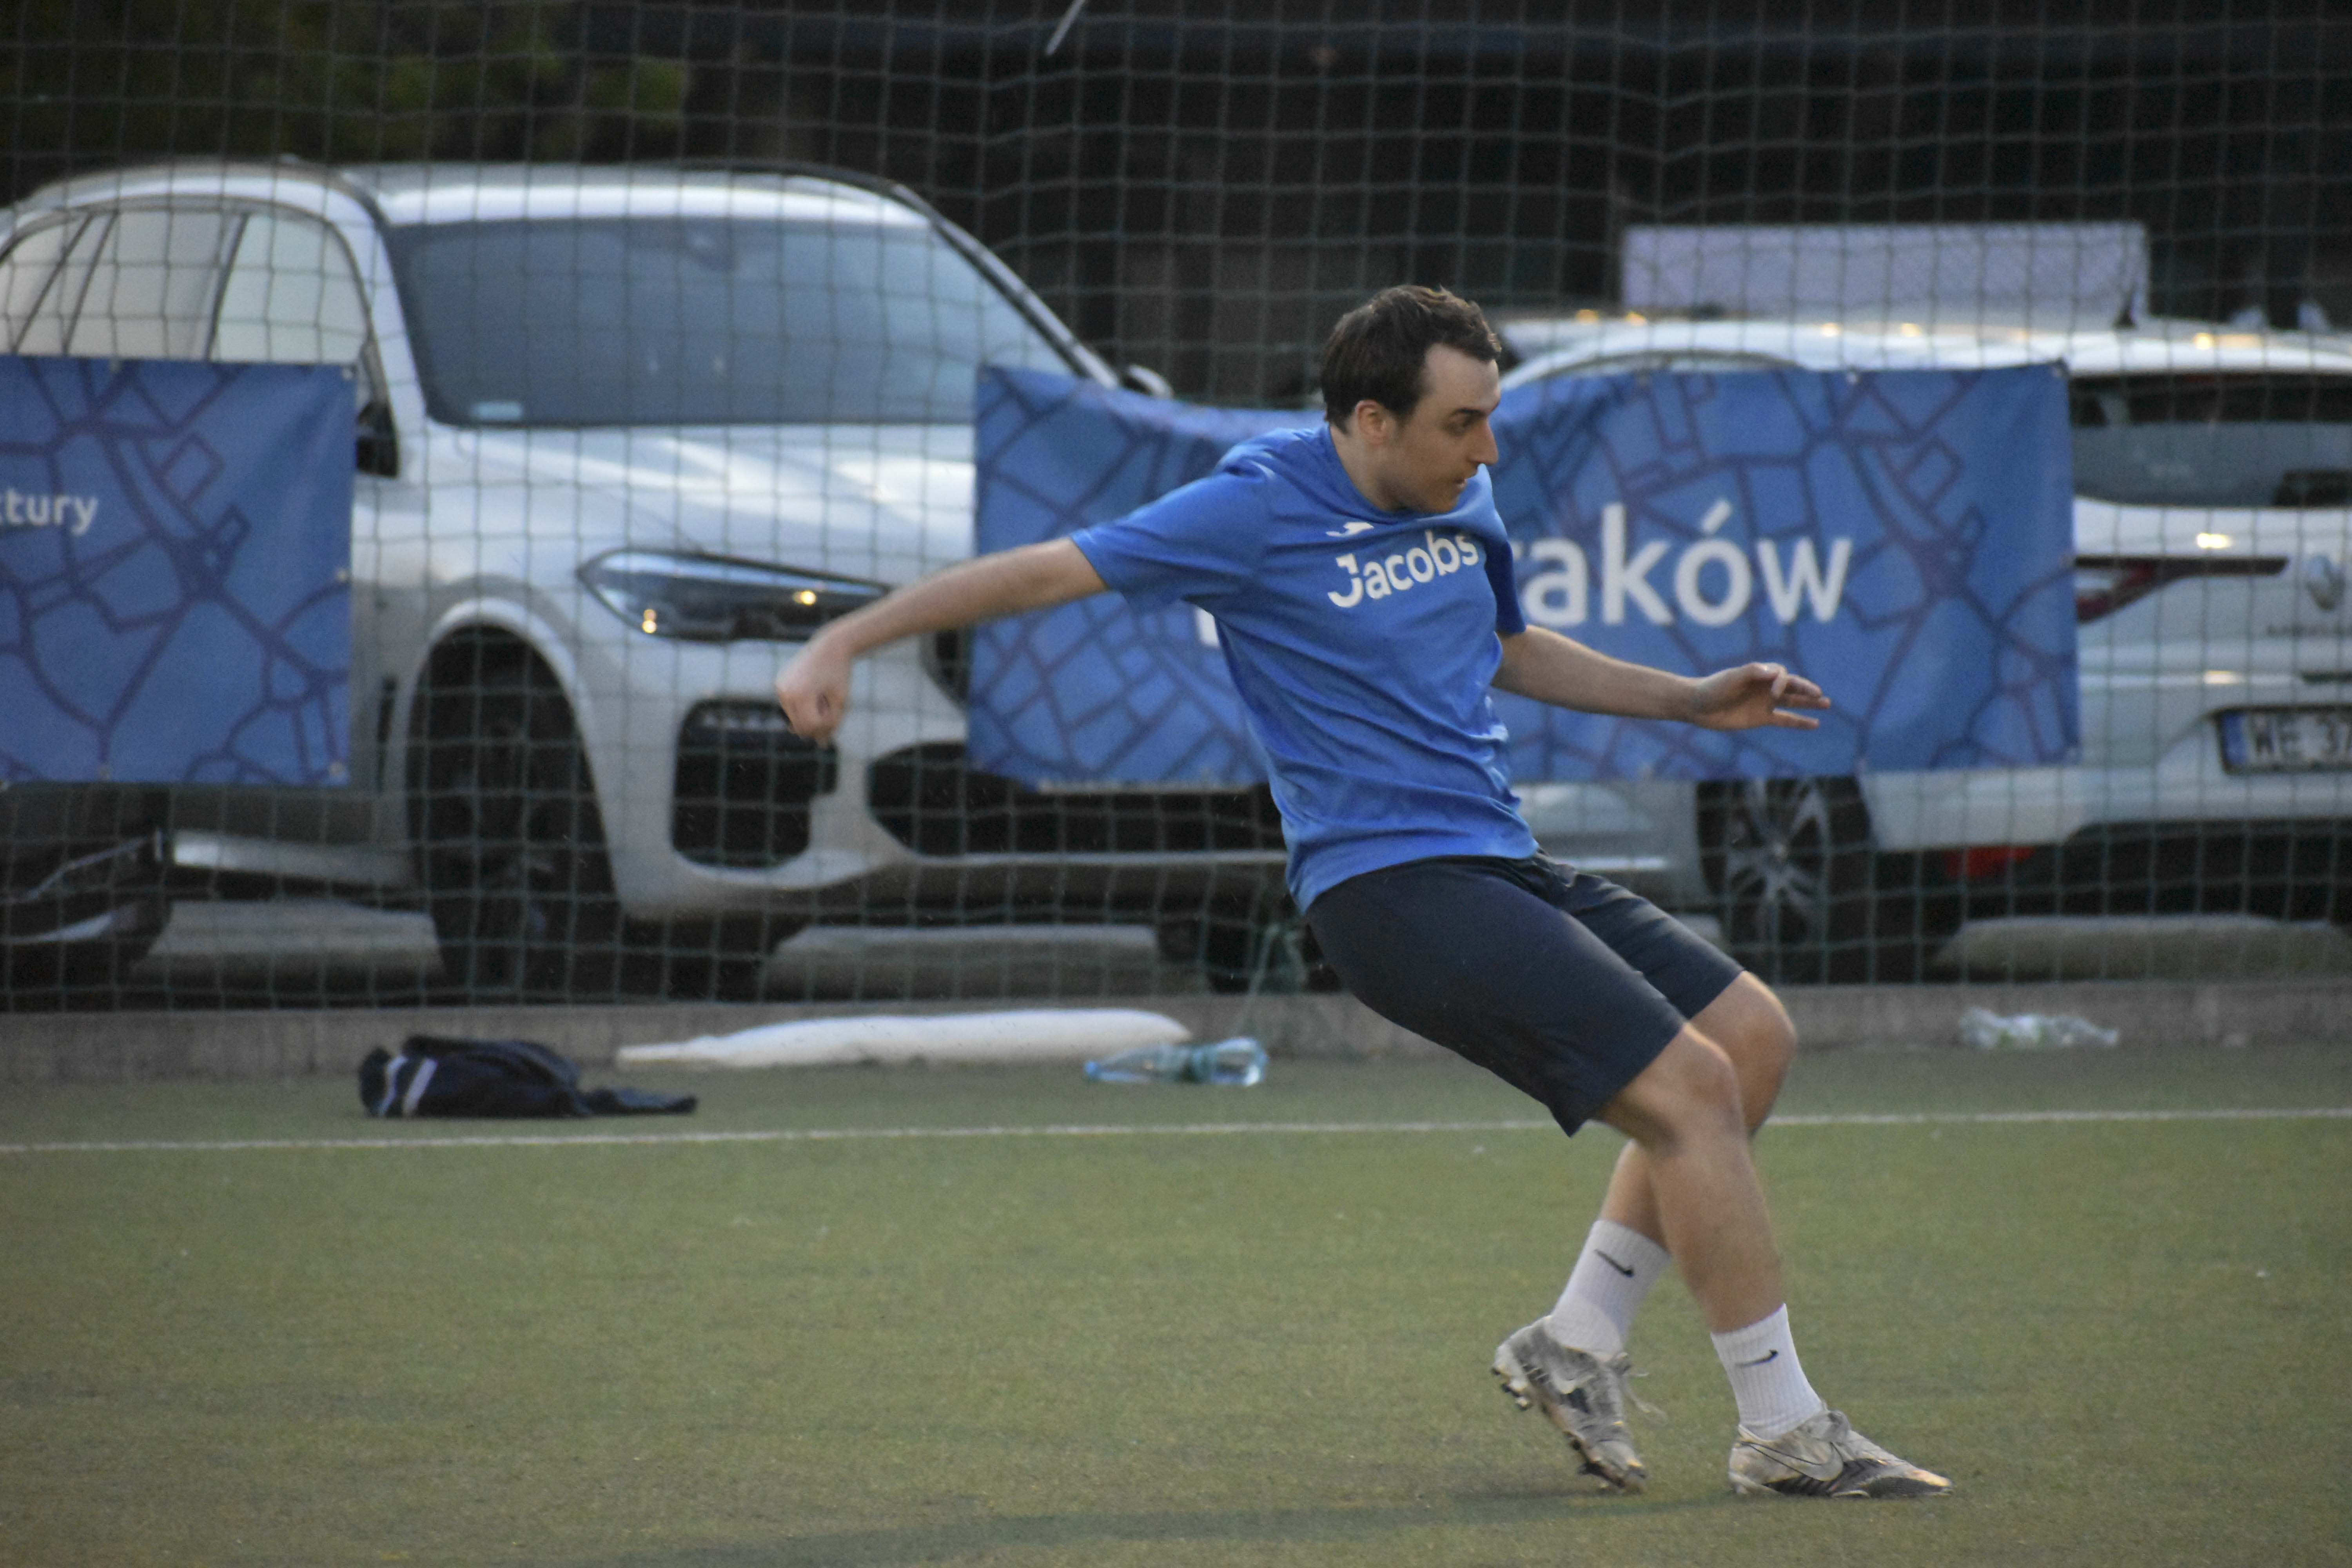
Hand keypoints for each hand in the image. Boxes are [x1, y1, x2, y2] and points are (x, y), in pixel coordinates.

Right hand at [775, 637, 853, 741]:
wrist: (830, 646)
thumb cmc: (839, 674)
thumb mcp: (840, 701)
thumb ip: (831, 724)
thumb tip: (821, 744)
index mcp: (800, 695)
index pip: (809, 727)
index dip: (824, 727)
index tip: (835, 714)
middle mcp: (785, 692)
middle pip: (799, 726)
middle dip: (816, 723)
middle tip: (829, 707)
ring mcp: (780, 688)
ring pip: (794, 718)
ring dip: (809, 715)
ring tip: (821, 697)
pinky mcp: (779, 683)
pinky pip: (791, 706)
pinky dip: (802, 706)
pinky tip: (813, 691)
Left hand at [1687, 662, 1830, 730]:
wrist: (1697, 706)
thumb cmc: (1713, 688)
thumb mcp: (1732, 678)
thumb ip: (1752, 672)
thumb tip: (1775, 672)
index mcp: (1760, 674)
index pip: (1782, 675)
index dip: (1783, 682)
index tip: (1775, 692)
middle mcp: (1765, 687)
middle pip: (1792, 686)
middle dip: (1806, 689)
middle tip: (1820, 694)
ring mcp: (1765, 703)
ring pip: (1793, 702)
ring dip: (1809, 703)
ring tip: (1826, 703)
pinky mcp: (1761, 718)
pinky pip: (1785, 720)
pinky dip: (1799, 722)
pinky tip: (1815, 724)